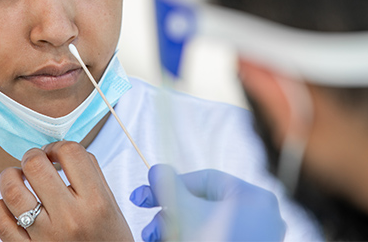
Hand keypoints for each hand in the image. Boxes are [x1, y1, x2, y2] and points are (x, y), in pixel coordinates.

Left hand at [0, 141, 132, 240]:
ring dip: (11, 176)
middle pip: (36, 165)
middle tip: (36, 161)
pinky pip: (2, 222)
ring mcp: (46, 237)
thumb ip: (90, 173)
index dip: (58, 146)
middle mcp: (70, 218)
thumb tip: (61, 150)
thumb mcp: (110, 204)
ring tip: (18, 177)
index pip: (71, 152)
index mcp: (95, 201)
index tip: (56, 153)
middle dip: (33, 156)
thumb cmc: (109, 239)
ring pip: (12, 191)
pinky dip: (1, 207)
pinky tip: (11, 204)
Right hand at [130, 164, 285, 241]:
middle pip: (203, 204)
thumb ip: (169, 186)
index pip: (204, 180)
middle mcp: (259, 217)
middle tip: (147, 230)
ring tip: (152, 240)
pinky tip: (168, 241)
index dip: (171, 185)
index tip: (145, 197)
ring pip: (204, 225)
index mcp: (253, 197)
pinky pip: (212, 238)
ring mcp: (253, 239)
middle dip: (169, 215)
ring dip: (175, 230)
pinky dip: (189, 239)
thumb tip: (156, 170)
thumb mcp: (186, 212)